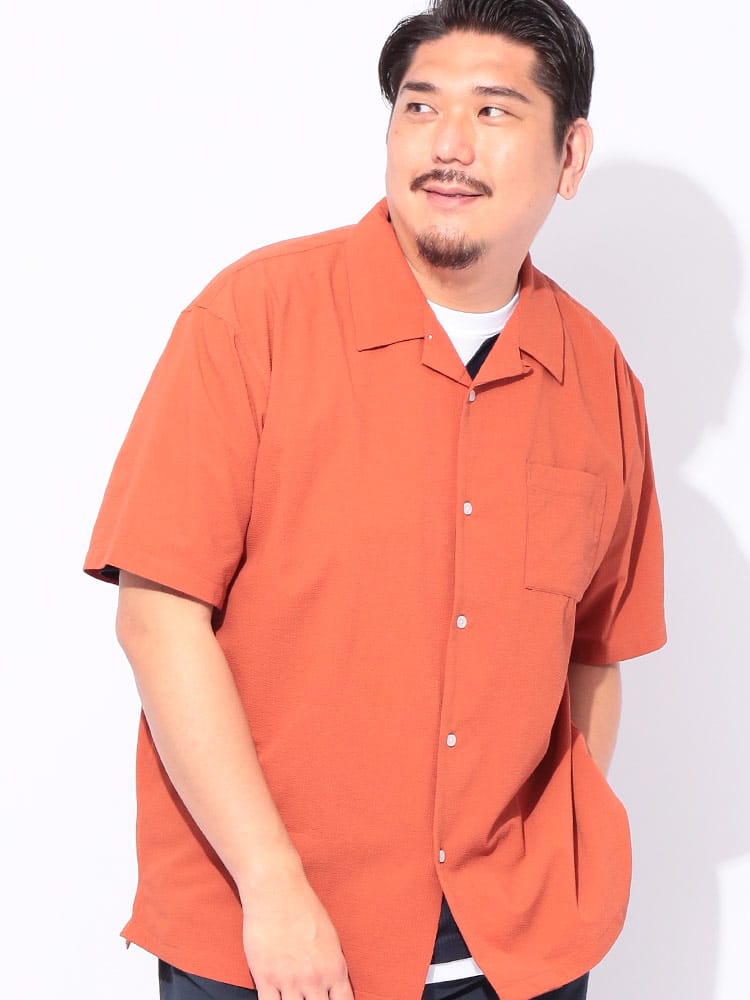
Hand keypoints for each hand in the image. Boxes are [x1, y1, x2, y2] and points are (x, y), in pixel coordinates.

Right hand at [242, 865, 353, 999]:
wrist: (276, 890)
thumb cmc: (304, 907)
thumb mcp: (330, 938)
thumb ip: (332, 967)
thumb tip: (333, 989)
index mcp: (335, 968)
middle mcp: (314, 979)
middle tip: (309, 999)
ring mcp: (289, 981)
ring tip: (294, 999)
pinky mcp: (265, 978)